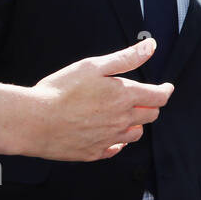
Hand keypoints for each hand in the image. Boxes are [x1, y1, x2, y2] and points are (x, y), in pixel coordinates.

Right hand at [0, 38, 174, 159]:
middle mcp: (122, 120)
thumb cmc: (60, 90)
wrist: (33, 121)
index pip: (159, 97)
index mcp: (125, 97)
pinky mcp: (95, 153)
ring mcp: (109, 139)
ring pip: (136, 134)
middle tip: (143, 99)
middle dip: (150, 106)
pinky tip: (110, 135)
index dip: (165, 91)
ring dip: (136, 124)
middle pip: (150, 115)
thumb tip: (151, 46)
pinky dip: (117, 141)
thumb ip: (126, 58)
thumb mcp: (94, 66)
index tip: (166, 88)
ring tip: (124, 115)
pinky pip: (115, 149)